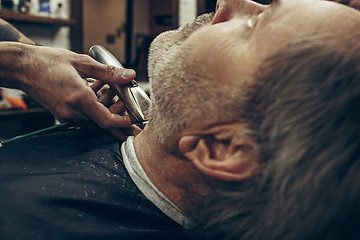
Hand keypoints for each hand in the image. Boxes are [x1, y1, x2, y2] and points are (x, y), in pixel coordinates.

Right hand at [18, 44, 134, 128]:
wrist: (22, 67)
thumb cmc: (47, 62)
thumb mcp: (82, 62)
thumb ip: (108, 72)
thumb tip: (128, 75)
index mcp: (78, 98)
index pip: (106, 120)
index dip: (122, 123)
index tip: (132, 119)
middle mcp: (71, 111)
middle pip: (102, 121)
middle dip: (117, 115)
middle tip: (128, 108)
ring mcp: (65, 114)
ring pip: (94, 118)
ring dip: (106, 107)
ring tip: (111, 91)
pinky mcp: (61, 113)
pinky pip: (84, 114)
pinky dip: (94, 105)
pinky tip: (97, 90)